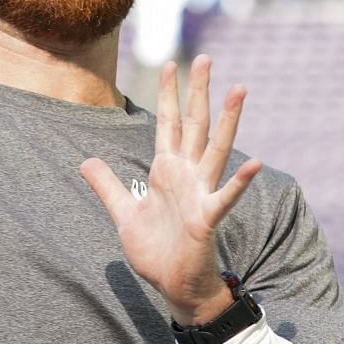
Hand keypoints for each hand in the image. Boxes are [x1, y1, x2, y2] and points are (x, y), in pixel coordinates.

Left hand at [80, 55, 263, 325]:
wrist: (173, 285)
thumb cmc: (155, 251)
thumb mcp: (123, 213)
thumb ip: (108, 186)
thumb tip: (86, 162)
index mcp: (166, 171)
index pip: (168, 124)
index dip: (168, 95)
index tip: (170, 63)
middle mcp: (186, 175)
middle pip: (195, 124)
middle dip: (198, 92)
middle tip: (205, 57)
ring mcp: (200, 194)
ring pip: (216, 149)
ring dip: (228, 121)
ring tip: (239, 90)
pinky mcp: (207, 218)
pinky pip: (225, 197)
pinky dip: (240, 182)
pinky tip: (256, 163)